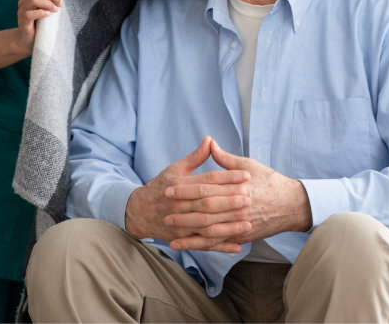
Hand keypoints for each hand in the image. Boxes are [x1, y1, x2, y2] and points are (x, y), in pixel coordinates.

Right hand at [13, 0, 63, 52]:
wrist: (29, 40)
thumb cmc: (40, 23)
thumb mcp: (47, 8)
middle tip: (61, 4)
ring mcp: (22, 10)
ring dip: (48, 3)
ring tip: (55, 11)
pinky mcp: (22, 21)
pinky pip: (30, 13)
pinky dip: (41, 13)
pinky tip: (48, 15)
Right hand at [125, 137, 252, 252]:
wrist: (138, 212)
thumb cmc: (160, 187)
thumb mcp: (175, 169)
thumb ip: (195, 157)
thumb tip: (210, 140)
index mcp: (180, 185)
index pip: (207, 180)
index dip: (228, 177)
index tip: (246, 175)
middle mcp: (180, 204)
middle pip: (208, 203)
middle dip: (230, 201)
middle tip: (250, 197)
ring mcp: (180, 223)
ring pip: (207, 225)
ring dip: (228, 226)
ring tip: (248, 223)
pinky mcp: (182, 238)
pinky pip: (203, 244)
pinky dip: (220, 247)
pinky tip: (237, 246)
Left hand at [162, 144, 311, 249]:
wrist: (292, 205)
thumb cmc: (270, 182)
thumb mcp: (249, 165)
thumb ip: (226, 158)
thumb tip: (209, 143)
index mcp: (237, 187)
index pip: (206, 188)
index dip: (186, 189)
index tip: (169, 189)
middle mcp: (238, 207)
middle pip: (205, 210)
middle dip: (182, 211)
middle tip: (163, 211)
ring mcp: (240, 224)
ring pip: (209, 230)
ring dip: (188, 232)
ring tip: (170, 232)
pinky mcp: (242, 236)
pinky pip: (218, 243)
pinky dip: (201, 246)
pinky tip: (187, 246)